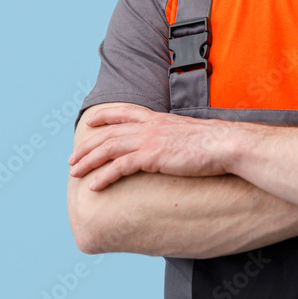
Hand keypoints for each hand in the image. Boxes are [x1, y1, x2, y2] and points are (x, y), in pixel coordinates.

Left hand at [68, 105, 233, 190]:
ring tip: (74, 172)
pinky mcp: (152, 157)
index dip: (105, 116)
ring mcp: (150, 140)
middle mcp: (150, 126)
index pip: (126, 112)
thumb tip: (175, 146)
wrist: (225, 144)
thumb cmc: (214, 144)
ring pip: (109, 148)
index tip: (90, 122)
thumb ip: (176, 137)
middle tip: (72, 159)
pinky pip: (120, 167)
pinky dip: (104, 176)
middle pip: (109, 133)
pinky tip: (94, 186)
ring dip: (88, 161)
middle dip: (87, 146)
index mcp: (159, 119)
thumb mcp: (190, 134)